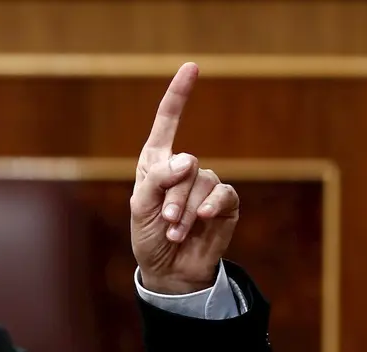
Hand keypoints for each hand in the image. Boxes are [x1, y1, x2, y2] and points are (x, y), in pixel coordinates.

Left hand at [131, 62, 239, 294]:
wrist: (169, 270)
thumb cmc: (149, 237)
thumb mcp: (142, 209)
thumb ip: (158, 180)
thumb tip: (188, 160)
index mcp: (157, 163)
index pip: (167, 123)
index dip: (178, 95)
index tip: (192, 67)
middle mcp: (183, 169)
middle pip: (185, 164)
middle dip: (173, 197)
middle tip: (166, 222)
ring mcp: (205, 185)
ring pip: (202, 182)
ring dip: (187, 210)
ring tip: (176, 231)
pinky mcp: (225, 202)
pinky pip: (223, 194)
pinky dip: (210, 208)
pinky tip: (202, 221)